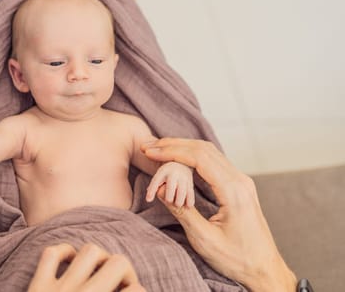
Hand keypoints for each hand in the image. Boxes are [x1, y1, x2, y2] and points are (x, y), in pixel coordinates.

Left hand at [28, 243, 145, 291]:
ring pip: (90, 251)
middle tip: (122, 284)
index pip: (138, 289)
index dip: (140, 290)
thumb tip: (138, 288)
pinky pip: (52, 254)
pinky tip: (69, 261)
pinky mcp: (37, 288)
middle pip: (118, 263)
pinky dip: (62, 253)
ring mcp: (58, 291)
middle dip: (126, 272)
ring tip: (99, 272)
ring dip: (98, 260)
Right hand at [141, 138, 296, 291]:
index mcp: (233, 191)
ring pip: (209, 152)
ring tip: (159, 149)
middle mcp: (240, 180)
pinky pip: (214, 162)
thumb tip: (160, 189)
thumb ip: (181, 211)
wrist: (265, 269)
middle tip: (148, 146)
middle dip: (173, 144)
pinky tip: (178, 159)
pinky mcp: (238, 186)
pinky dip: (192, 157)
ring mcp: (241, 182)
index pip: (199, 158)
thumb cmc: (237, 259)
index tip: (150, 152)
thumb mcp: (204, 239)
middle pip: (203, 149)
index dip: (171, 151)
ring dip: (182, 148)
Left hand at [145, 161, 194, 207]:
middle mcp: (173, 174)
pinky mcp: (190, 182)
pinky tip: (189, 206)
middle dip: (169, 195)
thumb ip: (153, 187)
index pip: (156, 182)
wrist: (182, 164)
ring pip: (182, 190)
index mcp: (163, 172)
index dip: (152, 191)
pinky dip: (190, 199)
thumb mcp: (159, 176)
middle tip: (169, 201)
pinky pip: (190, 191)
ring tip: (178, 205)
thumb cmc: (167, 174)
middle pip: (170, 186)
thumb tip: (148, 199)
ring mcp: (182, 177)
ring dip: (180, 199)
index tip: (148, 200)